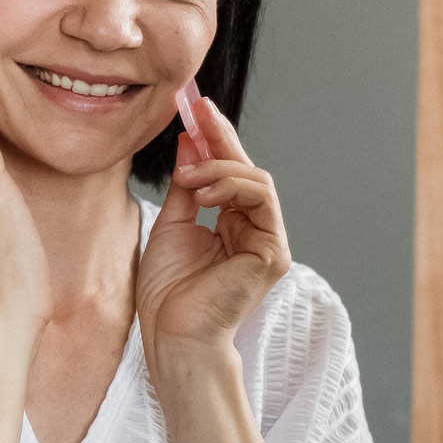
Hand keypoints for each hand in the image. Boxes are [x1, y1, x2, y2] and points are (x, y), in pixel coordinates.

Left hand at [138, 95, 290, 380]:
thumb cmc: (169, 292)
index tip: (194, 108)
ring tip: (188, 177)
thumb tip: (190, 139)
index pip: (227, 172)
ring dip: (219, 168)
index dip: (214, 138)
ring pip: (257, 180)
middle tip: (198, 109)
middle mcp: (253, 228)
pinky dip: (232, 188)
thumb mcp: (171, 223)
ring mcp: (267, 240)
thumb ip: (185, 184)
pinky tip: (203, 194)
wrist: (173, 334)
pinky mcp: (274, 251)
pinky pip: (262, 200)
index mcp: (230, 223)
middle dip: (221, 136)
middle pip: (245, 169)